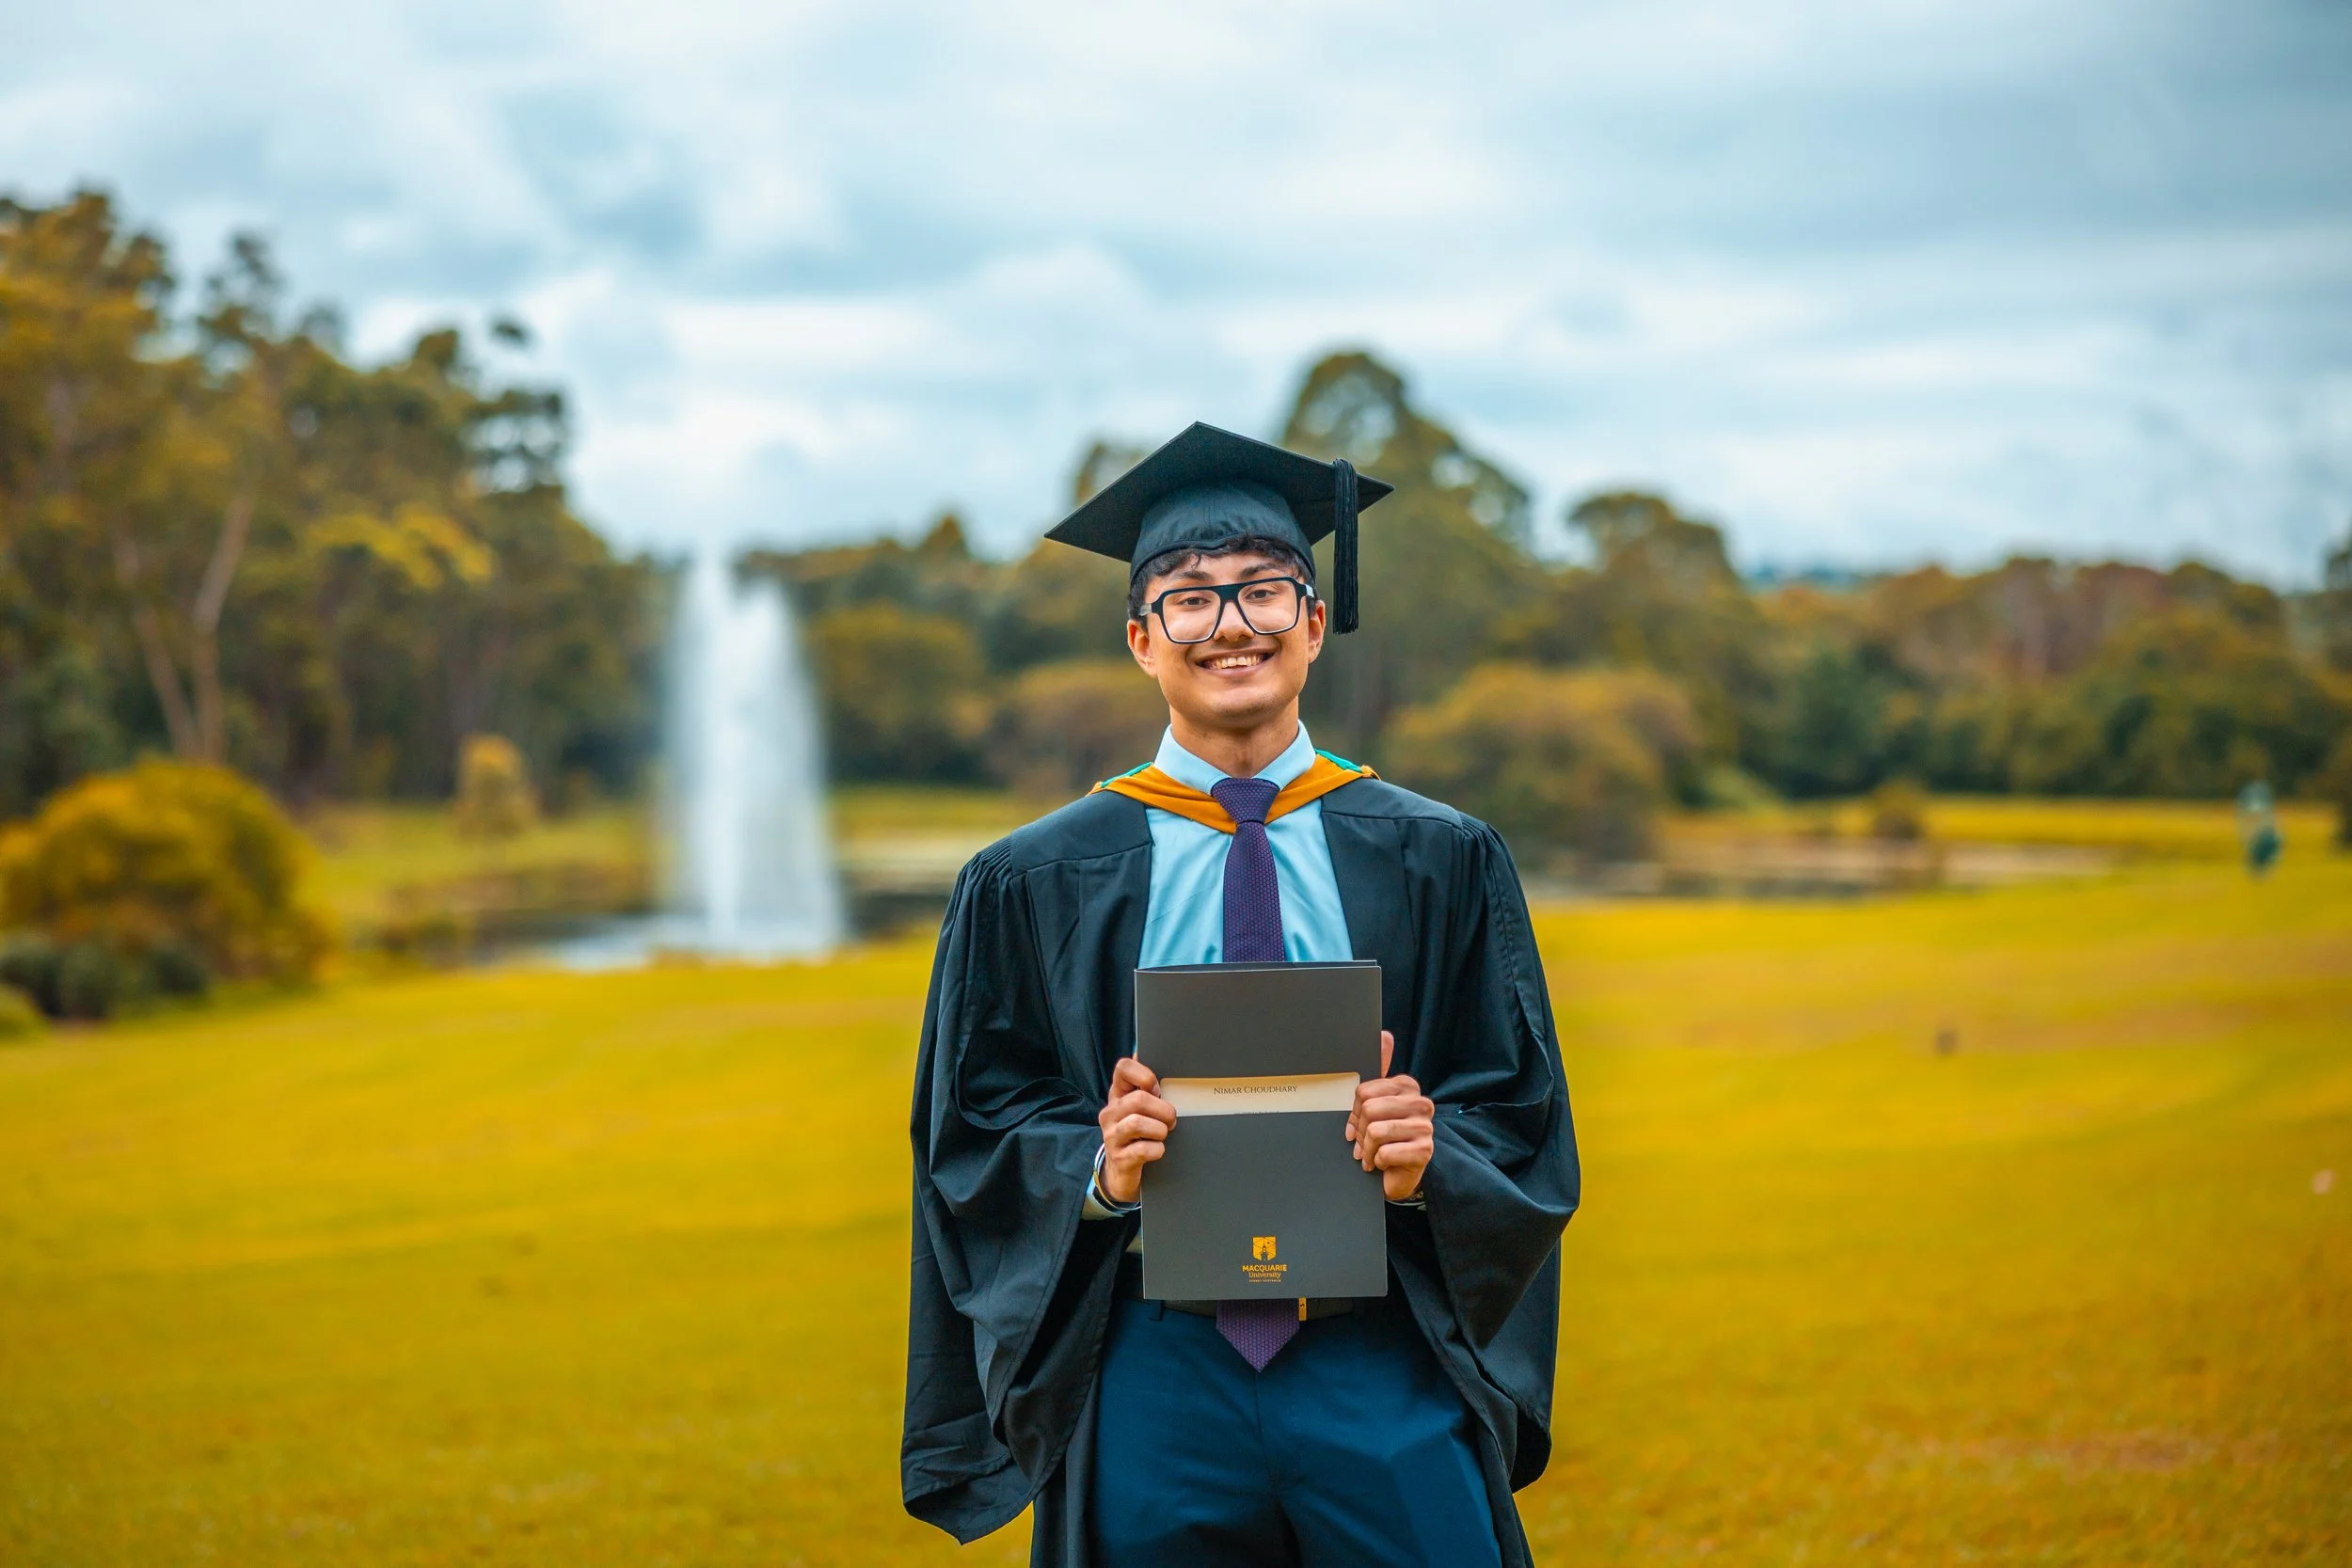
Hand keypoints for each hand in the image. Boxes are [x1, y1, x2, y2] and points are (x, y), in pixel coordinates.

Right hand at [1098, 1056, 1175, 1204]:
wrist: (1122, 1171)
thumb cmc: (1137, 1135)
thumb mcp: (1138, 1109)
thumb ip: (1143, 1086)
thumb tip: (1140, 1052)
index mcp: (1117, 1095)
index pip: (1123, 1068)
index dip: (1145, 1075)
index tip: (1156, 1090)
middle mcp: (1110, 1113)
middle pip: (1139, 1099)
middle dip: (1163, 1110)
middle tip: (1170, 1120)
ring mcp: (1111, 1136)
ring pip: (1138, 1123)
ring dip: (1160, 1130)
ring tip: (1162, 1134)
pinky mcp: (1119, 1158)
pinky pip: (1143, 1149)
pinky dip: (1157, 1149)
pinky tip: (1157, 1150)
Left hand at [1347, 1031, 1433, 1201]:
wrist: (1396, 1174)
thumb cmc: (1383, 1137)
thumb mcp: (1375, 1102)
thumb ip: (1379, 1067)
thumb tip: (1385, 1034)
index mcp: (1407, 1086)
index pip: (1363, 1092)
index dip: (1354, 1113)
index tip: (1358, 1123)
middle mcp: (1421, 1103)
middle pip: (1369, 1110)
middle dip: (1359, 1132)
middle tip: (1363, 1142)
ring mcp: (1425, 1127)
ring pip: (1375, 1131)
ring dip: (1366, 1149)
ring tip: (1371, 1154)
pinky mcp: (1425, 1150)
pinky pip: (1385, 1152)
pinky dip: (1377, 1162)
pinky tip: (1383, 1163)